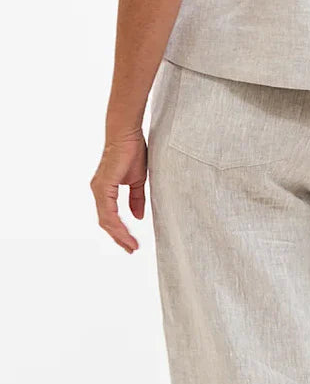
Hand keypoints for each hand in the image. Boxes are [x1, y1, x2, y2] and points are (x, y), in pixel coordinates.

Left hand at [90, 134, 146, 253]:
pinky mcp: (103, 187)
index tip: (132, 244)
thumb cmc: (132, 151)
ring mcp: (99, 190)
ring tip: (131, 245)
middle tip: (131, 249)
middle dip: (119, 238)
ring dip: (119, 235)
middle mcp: (98, 192)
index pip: (110, 218)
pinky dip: (117, 224)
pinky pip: (108, 212)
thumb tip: (137, 217)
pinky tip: (125, 232)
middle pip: (106, 223)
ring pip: (106, 220)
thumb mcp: (137, 181)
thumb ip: (136, 199)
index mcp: (105, 191)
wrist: (127, 134)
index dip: (120, 232)